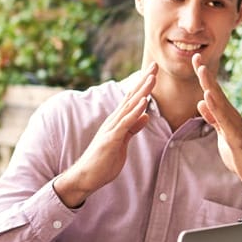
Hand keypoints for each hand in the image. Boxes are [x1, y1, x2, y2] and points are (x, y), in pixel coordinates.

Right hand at [54, 66, 157, 207]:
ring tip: (152, 77)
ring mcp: (112, 128)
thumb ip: (133, 128)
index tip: (154, 72)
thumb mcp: (123, 142)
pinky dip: (134, 112)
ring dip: (141, 91)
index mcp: (118, 121)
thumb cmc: (103, 161)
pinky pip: (125, 123)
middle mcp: (114, 120)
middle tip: (154, 65)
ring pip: (129, 106)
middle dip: (144, 81)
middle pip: (131, 97)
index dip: (143, 85)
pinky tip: (143, 102)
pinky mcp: (111, 139)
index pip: (133, 99)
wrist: (86, 176)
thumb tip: (146, 115)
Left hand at [193, 56, 241, 208]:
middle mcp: (231, 115)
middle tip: (196, 56)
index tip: (195, 60)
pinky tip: (207, 97)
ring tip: (201, 70)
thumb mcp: (221, 133)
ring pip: (220, 102)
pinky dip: (215, 107)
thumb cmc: (239, 153)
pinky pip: (223, 120)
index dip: (203, 77)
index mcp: (226, 115)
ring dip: (210, 85)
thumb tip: (201, 102)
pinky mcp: (235, 136)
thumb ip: (212, 118)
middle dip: (205, 74)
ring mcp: (234, 125)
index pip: (212, 92)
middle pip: (216, 91)